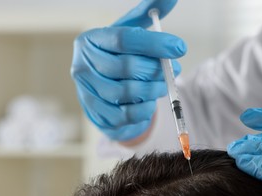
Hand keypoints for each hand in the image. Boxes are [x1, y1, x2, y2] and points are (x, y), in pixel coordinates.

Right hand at [71, 0, 186, 140]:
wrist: (102, 91)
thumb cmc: (118, 57)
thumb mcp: (129, 33)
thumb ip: (147, 14)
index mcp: (91, 40)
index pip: (124, 39)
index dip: (155, 43)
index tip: (179, 47)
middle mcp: (82, 65)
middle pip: (127, 67)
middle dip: (158, 69)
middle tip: (175, 69)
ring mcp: (86, 92)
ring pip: (128, 92)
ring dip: (154, 90)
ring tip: (163, 85)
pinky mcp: (96, 114)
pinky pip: (126, 115)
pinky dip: (145, 109)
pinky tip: (149, 101)